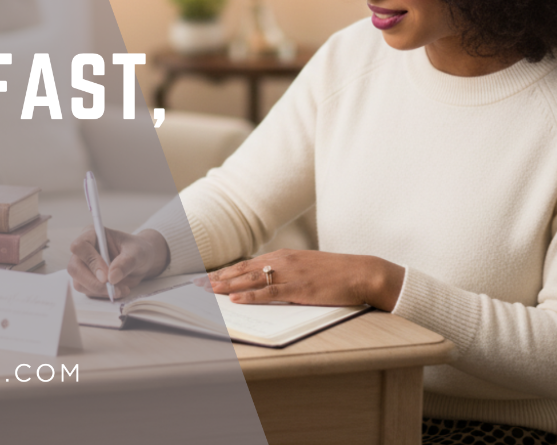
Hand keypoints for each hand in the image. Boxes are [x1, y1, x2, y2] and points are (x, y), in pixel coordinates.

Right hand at [68, 227, 168, 299]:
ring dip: (100, 290)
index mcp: (92, 234)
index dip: (91, 261)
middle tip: (113, 288)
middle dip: (94, 282)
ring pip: (79, 283)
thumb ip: (125, 262)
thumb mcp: (137, 253)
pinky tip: (119, 290)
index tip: (106, 276)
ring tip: (122, 289)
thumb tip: (111, 278)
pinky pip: (88, 291)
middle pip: (75, 268)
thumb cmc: (138, 251)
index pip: (80, 246)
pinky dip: (103, 295)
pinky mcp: (87, 281)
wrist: (142, 262)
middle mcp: (84, 250)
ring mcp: (83, 267)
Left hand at [207, 249, 404, 309]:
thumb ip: (284, 272)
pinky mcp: (299, 289)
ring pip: (251, 280)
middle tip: (196, 285)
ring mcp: (290, 275)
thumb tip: (264, 281)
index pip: (246, 264)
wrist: (360, 272)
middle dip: (218, 278)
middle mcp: (282, 262)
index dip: (225, 271)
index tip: (205, 277)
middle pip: (243, 270)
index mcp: (283, 256)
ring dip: (228, 286)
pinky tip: (237, 299)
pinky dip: (251, 296)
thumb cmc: (335, 273)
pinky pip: (270, 293)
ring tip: (208, 291)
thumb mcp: (305, 267)